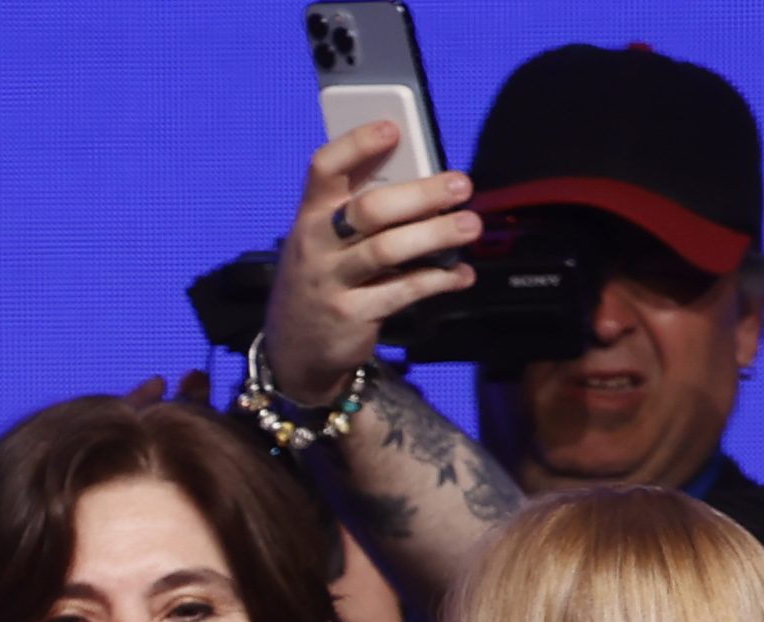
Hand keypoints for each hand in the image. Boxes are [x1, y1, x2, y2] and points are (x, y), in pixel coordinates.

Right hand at [262, 120, 480, 404]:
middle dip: (421, 194)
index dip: (357, 145)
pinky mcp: (350, 315)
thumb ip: (362, 212)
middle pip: (369, 209)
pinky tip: (460, 274)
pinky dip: (438, 280)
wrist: (294, 351)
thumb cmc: (323, 280)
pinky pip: (402, 292)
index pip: (324, 169)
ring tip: (470, 226)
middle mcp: (315, 245)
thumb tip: (427, 179)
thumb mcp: (326, 242)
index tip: (393, 128)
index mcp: (310, 216)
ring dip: (436, 235)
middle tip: (461, 186)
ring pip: (388, 249)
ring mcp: (330, 281)